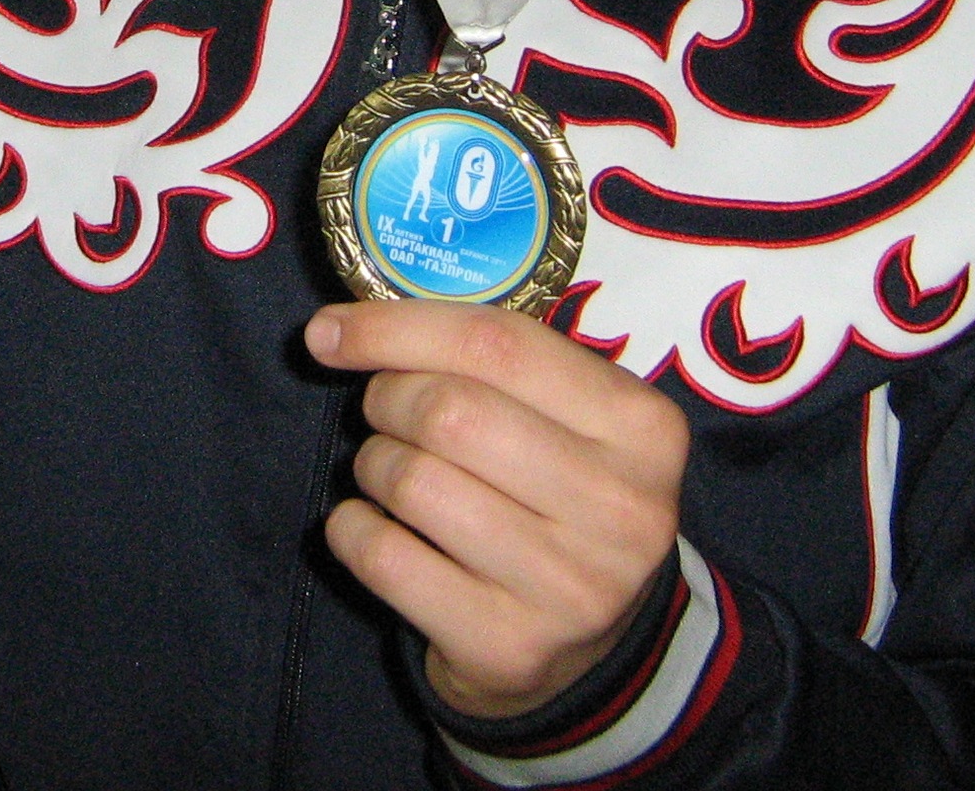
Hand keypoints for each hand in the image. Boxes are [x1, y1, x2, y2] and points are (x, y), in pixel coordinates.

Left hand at [304, 299, 686, 720]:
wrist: (590, 648)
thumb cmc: (557, 496)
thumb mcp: (563, 418)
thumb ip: (484, 359)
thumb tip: (336, 329)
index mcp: (642, 426)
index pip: (498, 343)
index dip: (397, 327)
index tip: (331, 329)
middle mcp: (621, 508)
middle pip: (449, 413)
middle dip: (387, 400)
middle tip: (384, 412)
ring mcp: (569, 586)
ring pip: (412, 483)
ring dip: (373, 466)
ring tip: (392, 474)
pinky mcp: (510, 647)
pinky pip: (384, 558)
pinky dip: (352, 530)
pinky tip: (374, 528)